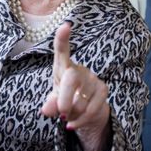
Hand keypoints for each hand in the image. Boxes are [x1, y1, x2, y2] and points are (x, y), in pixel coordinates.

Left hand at [41, 21, 110, 150]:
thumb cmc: (64, 99)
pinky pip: (90, 109)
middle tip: (61, 114)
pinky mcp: (103, 89)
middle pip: (71, 78)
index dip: (63, 39)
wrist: (85, 111)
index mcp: (62, 67)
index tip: (65, 26)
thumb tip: (47, 110)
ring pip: (80, 100)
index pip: (62, 50)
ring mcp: (93, 78)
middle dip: (64, 99)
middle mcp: (78, 69)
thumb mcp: (53, 101)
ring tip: (69, 115)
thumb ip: (49, 104)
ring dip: (71, 114)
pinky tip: (73, 124)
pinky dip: (80, 121)